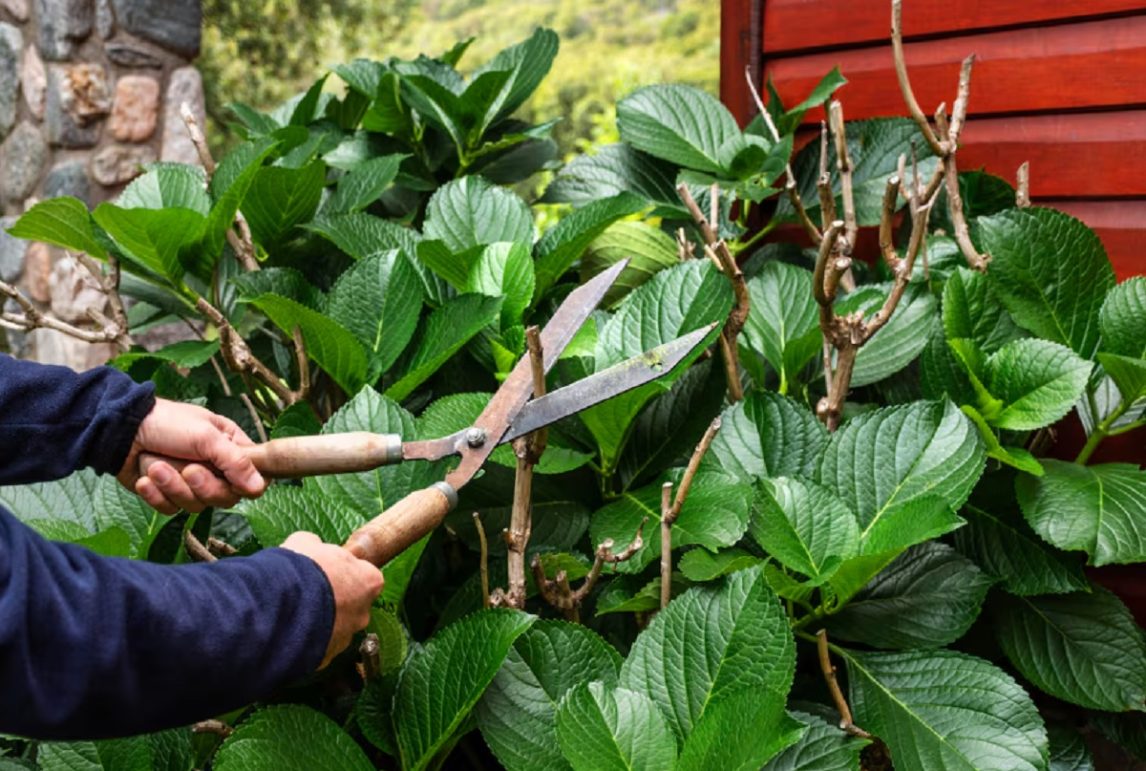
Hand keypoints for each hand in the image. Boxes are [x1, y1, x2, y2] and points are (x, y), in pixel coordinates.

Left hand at [117, 398, 265, 513]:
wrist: (119, 430)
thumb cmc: (167, 423)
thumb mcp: (206, 436)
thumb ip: (235, 462)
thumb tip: (260, 487)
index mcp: (231, 447)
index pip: (255, 477)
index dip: (245, 483)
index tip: (231, 479)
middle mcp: (215, 468)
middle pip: (225, 497)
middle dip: (203, 486)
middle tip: (188, 469)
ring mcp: (191, 484)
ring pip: (196, 505)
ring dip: (172, 486)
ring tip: (156, 467)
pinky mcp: (167, 495)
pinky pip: (171, 509)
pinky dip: (156, 495)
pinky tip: (145, 479)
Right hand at [281, 532, 384, 667]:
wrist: (281, 606)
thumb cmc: (301, 570)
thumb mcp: (306, 543)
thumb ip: (316, 546)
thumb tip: (312, 546)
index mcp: (368, 581)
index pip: (366, 576)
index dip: (345, 574)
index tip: (328, 572)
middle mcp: (363, 612)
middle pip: (353, 605)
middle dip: (334, 601)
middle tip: (310, 594)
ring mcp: (346, 637)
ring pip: (335, 628)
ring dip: (319, 622)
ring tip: (294, 614)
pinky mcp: (326, 657)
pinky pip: (318, 646)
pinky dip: (306, 640)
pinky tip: (289, 631)